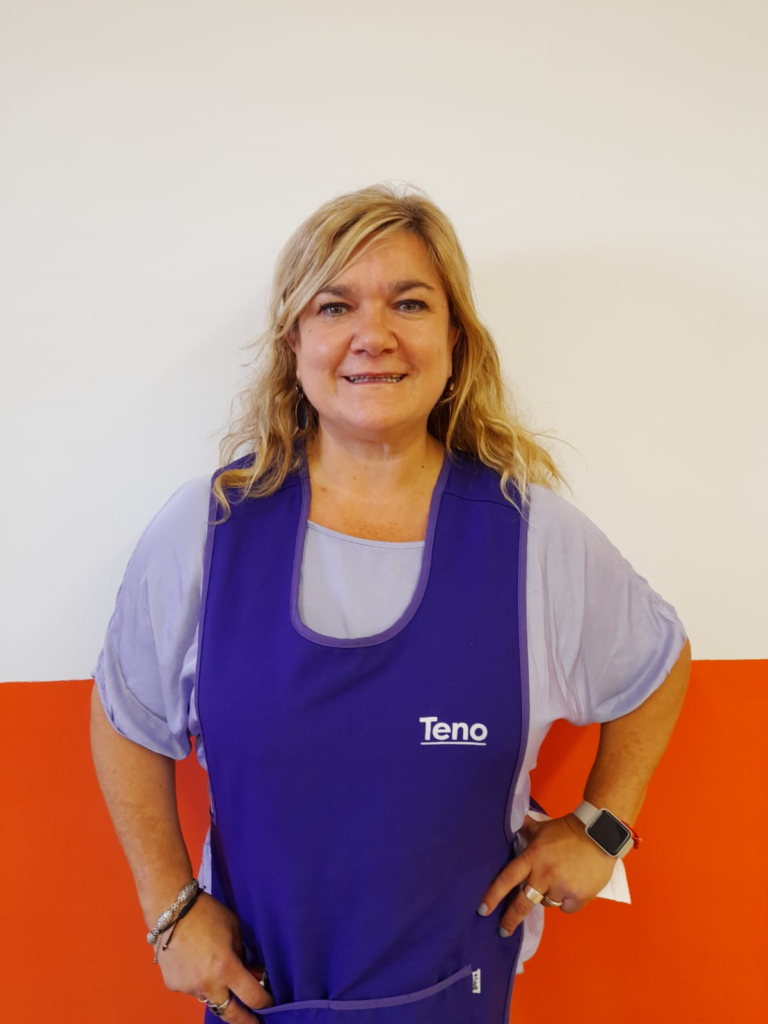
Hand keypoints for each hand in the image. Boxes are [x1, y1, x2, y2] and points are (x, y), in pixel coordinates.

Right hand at [155, 891, 273, 1020]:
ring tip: (215, 973)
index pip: (252, 996)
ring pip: (209, 999)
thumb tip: (246, 970)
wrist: (169, 911)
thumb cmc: (206, 913)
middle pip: (230, 1014)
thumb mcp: (234, 928)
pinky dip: (197, 982)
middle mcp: (207, 984)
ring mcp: (188, 988)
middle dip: (244, 1021)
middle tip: (253, 1023)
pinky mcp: (174, 986)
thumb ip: (241, 953)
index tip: (269, 1003)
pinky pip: (192, 989)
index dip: (264, 1002)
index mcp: (226, 968)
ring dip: (217, 993)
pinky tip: (195, 964)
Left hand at [477, 813, 616, 935]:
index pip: (507, 879)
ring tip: (557, 880)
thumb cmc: (567, 830)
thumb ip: (525, 831)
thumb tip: (510, 825)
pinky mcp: (579, 896)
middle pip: (522, 902)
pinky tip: (572, 887)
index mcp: (532, 857)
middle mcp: (544, 874)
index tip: (483, 910)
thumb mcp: (541, 828)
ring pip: (546, 903)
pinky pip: (565, 907)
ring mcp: (562, 887)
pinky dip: (566, 901)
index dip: (493, 895)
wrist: (599, 834)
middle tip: (503, 930)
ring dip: (547, 896)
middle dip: (510, 919)